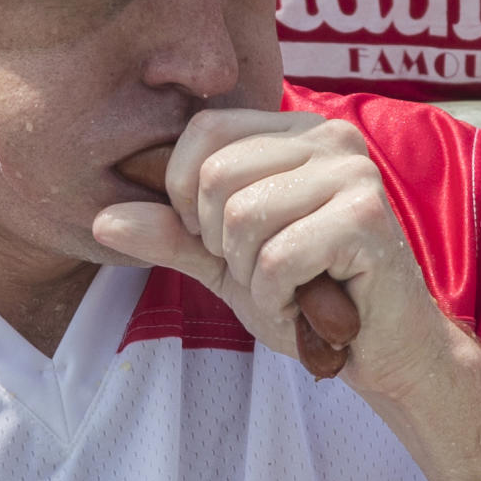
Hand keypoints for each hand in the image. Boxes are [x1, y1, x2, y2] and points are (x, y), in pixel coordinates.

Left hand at [94, 109, 444, 393]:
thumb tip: (100, 221)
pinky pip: (277, 257)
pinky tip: (306, 303)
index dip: (185, 192)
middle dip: (219, 241)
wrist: (380, 349)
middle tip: (260, 266)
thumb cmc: (305, 294)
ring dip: (249, 272)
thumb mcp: (221, 260)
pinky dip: (276, 296)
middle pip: (215, 174)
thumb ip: (168, 234)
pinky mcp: (367, 218)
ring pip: (242, 216)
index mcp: (293, 132)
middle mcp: (328, 137)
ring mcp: (353, 172)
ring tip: (287, 283)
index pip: (202, 131)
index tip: (215, 236)